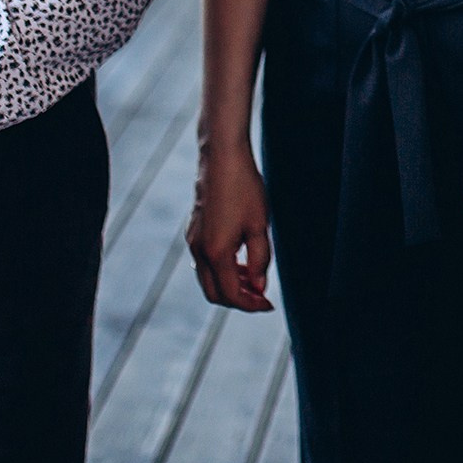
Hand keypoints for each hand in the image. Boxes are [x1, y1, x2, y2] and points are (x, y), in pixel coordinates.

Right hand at [187, 145, 274, 312]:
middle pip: (215, 293)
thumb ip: (260, 260)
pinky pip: (204, 264)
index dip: (252, 304)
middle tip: (261, 296)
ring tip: (254, 278)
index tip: (269, 304)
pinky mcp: (193, 232)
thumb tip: (259, 288)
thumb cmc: (245, 188)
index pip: (231, 295)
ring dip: (230, 285)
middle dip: (238, 300)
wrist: (222, 158)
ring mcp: (193, 241)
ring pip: (208, 279)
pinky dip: (222, 271)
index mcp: (216, 252)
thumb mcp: (259, 226)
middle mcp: (199, 251)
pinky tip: (240, 260)